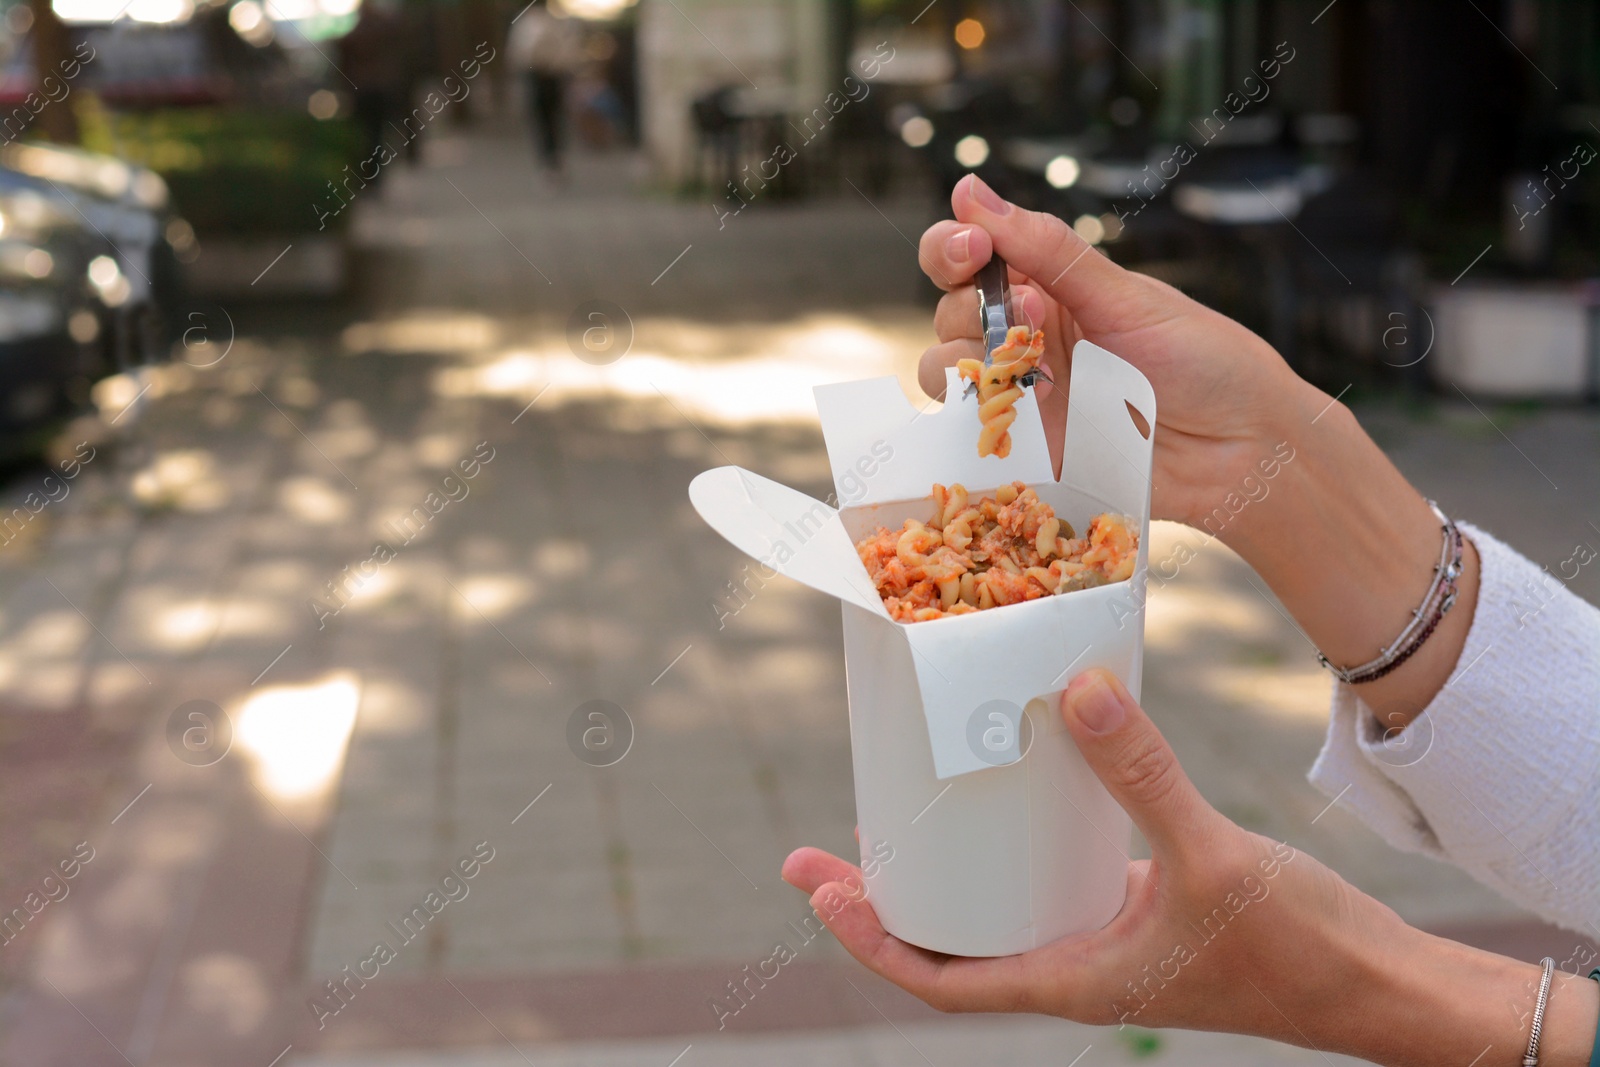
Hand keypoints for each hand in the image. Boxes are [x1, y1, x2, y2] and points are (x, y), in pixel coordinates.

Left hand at [781, 670, 1595, 1064]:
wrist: (1378, 983)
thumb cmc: (1300, 947)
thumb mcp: (1212, 856)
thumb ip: (1144, 775)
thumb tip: (1074, 689)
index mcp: (1074, 979)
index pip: (942, 979)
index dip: (872, 939)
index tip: (817, 888)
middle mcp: (1077, 963)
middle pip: (951, 942)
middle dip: (885, 901)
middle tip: (823, 850)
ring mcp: (1106, 934)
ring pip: (997, 908)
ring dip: (943, 872)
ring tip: (897, 816)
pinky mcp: (1138, 902)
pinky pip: (1051, 875)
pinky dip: (1014, 842)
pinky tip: (1010, 789)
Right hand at [917, 175, 1314, 527]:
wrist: (1243, 449)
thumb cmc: (1203, 362)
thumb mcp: (1127, 298)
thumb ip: (1048, 251)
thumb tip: (972, 191)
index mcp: (1049, 287)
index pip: (967, 254)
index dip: (952, 245)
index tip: (973, 244)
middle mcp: (1025, 337)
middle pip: (947, 310)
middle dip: (970, 305)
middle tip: (1034, 318)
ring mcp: (1021, 396)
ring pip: (944, 371)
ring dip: (971, 362)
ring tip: (1040, 372)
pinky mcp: (1024, 451)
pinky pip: (967, 434)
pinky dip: (976, 420)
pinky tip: (1024, 415)